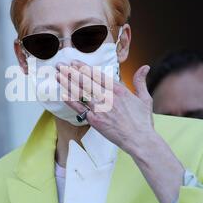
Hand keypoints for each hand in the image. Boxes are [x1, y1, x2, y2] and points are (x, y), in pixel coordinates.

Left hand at [56, 60, 184, 202]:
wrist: (140, 140)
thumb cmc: (143, 121)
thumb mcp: (144, 98)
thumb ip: (140, 81)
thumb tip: (145, 67)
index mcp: (118, 90)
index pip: (97, 75)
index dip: (83, 67)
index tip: (74, 62)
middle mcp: (107, 97)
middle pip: (86, 81)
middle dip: (71, 72)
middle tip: (60, 65)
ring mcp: (100, 109)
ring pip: (81, 93)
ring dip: (68, 83)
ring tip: (57, 75)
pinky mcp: (95, 121)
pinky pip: (80, 110)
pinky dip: (71, 102)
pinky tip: (62, 94)